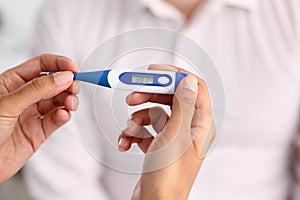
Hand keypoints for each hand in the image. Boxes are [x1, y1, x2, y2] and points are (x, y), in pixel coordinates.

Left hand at [0, 54, 78, 182]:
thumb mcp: (8, 104)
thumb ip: (37, 89)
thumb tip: (63, 77)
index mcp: (12, 83)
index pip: (41, 65)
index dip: (59, 64)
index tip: (73, 69)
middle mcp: (25, 97)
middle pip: (54, 83)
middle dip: (67, 84)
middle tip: (74, 87)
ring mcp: (32, 114)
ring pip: (58, 101)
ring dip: (68, 100)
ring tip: (70, 104)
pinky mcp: (39, 132)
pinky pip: (56, 120)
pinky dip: (63, 116)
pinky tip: (62, 115)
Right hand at [118, 64, 214, 199]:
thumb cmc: (168, 177)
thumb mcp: (175, 136)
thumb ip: (183, 105)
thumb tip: (189, 80)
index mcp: (199, 124)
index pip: (194, 87)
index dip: (175, 75)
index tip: (154, 71)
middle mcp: (188, 128)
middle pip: (170, 98)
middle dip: (148, 96)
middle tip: (131, 97)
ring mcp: (173, 137)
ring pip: (154, 114)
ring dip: (136, 120)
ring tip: (128, 131)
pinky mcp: (159, 145)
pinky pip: (145, 130)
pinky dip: (133, 133)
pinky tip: (125, 143)